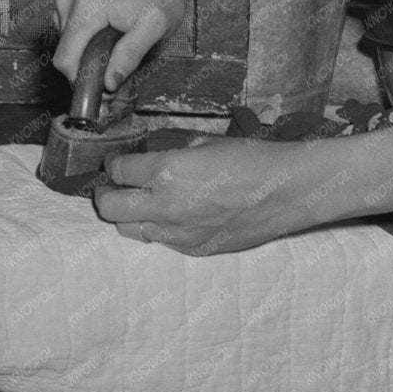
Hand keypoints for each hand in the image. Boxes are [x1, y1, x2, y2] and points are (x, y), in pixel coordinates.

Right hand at [53, 0, 187, 91]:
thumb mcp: (155, 28)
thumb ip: (131, 55)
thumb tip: (109, 84)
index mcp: (86, 5)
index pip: (66, 59)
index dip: (82, 81)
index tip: (104, 90)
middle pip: (64, 55)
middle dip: (86, 70)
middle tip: (115, 72)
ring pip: (66, 47)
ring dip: (86, 56)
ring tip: (114, 48)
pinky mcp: (69, 1)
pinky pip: (68, 36)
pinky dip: (84, 44)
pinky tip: (105, 37)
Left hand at [93, 136, 320, 255]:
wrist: (285, 192)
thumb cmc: (250, 159)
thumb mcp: (204, 141)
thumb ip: (171, 150)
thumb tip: (148, 154)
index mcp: (167, 171)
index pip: (118, 170)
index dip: (115, 164)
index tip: (118, 162)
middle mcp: (166, 205)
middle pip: (109, 207)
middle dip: (106, 193)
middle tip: (114, 184)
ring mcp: (178, 233)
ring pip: (129, 229)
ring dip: (129, 213)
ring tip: (140, 201)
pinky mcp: (193, 250)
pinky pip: (160, 241)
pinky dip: (158, 227)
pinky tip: (172, 214)